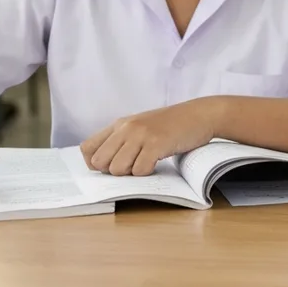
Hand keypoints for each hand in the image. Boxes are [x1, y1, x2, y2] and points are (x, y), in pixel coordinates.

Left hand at [81, 101, 214, 175]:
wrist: (200, 114)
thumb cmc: (172, 124)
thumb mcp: (141, 126)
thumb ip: (122, 140)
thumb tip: (104, 164)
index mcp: (120, 124)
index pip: (87, 149)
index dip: (96, 163)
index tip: (112, 166)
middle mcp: (126, 128)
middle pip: (100, 162)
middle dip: (113, 171)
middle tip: (132, 166)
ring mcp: (141, 135)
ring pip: (117, 169)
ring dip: (131, 173)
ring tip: (146, 163)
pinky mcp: (157, 144)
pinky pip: (139, 170)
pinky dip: (147, 173)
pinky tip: (157, 163)